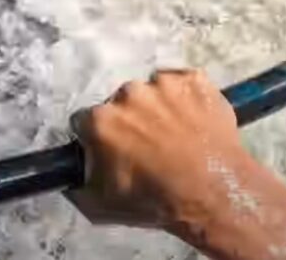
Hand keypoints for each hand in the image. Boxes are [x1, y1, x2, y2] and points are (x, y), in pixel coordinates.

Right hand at [68, 69, 248, 229]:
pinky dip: (184, 96)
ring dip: (157, 107)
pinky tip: (191, 119)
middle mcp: (127, 94)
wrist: (218, 197)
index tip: (112, 149)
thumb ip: (76, 186)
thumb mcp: (101, 205)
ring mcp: (163, 84)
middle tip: (148, 144)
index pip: (85, 120)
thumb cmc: (157, 201)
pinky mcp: (194, 80)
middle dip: (129, 120)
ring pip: (150, 91)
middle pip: (119, 103)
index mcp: (100, 120)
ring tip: (174, 133)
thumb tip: (68, 177)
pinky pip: (180, 81)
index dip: (97, 136)